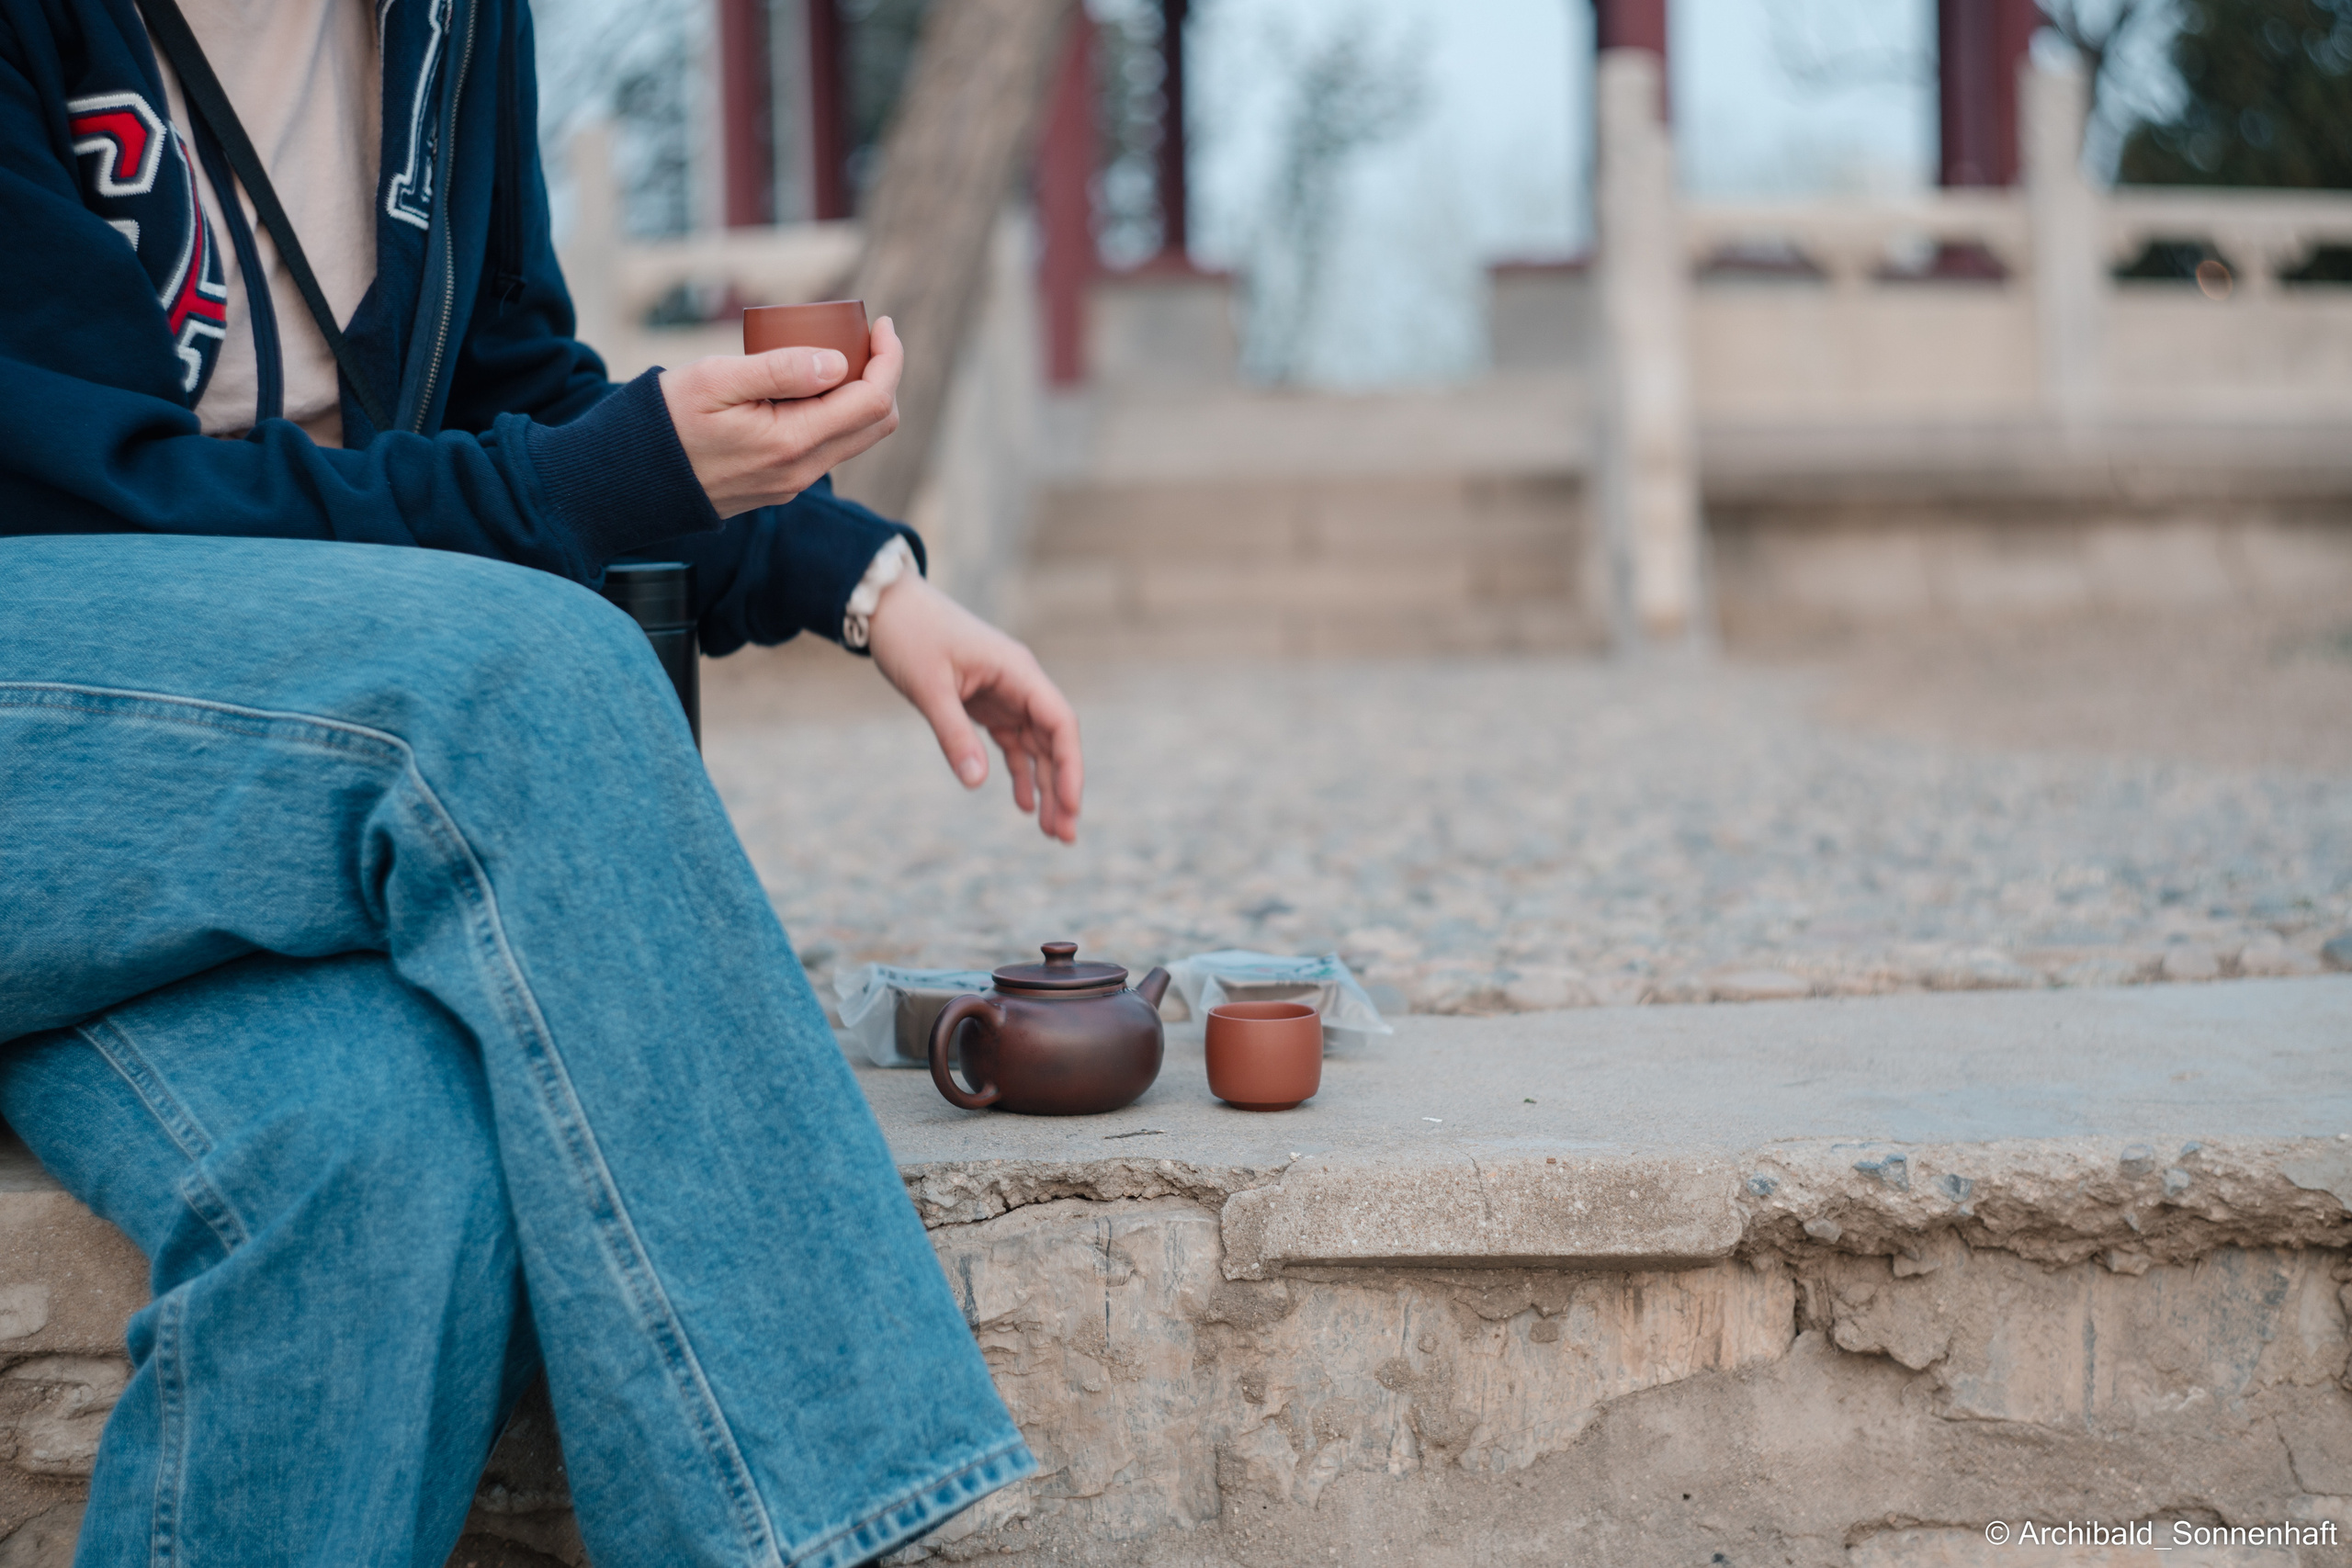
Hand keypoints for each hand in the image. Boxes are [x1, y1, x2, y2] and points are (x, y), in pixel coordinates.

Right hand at [659, 317, 903, 517]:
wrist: (632, 478)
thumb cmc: (667, 420)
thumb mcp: (716, 380)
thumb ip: (779, 370)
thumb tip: (840, 362)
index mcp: (791, 443)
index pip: (872, 401)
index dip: (889, 359)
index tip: (882, 324)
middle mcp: (802, 470)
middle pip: (876, 423)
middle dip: (882, 375)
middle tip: (865, 336)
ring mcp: (794, 483)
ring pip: (856, 437)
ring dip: (861, 394)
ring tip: (839, 354)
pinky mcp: (783, 485)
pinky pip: (829, 447)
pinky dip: (837, 412)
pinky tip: (813, 384)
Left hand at [866, 574, 1082, 842]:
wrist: (886, 606)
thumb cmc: (910, 636)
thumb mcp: (929, 688)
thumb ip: (954, 735)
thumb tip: (977, 784)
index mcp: (1017, 671)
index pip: (1060, 722)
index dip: (1071, 766)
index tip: (1070, 805)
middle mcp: (1020, 683)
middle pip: (1054, 741)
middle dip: (1062, 788)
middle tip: (1064, 835)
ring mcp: (1005, 694)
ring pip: (1036, 747)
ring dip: (1044, 786)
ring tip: (1048, 831)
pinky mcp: (986, 703)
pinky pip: (1012, 743)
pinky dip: (1019, 773)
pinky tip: (1022, 804)